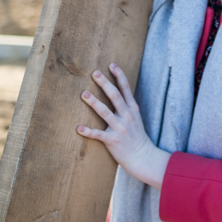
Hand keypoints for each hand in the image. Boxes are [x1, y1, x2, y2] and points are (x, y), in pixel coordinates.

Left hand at [77, 63, 169, 188]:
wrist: (143, 156)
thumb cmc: (136, 135)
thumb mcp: (135, 117)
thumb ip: (126, 104)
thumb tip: (115, 90)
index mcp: (132, 108)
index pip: (126, 88)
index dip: (119, 75)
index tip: (111, 64)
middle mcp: (127, 116)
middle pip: (115, 96)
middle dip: (105, 83)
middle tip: (94, 73)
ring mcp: (120, 128)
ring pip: (105, 112)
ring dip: (94, 102)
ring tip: (84, 94)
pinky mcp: (113, 141)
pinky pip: (98, 135)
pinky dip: (88, 131)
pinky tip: (78, 128)